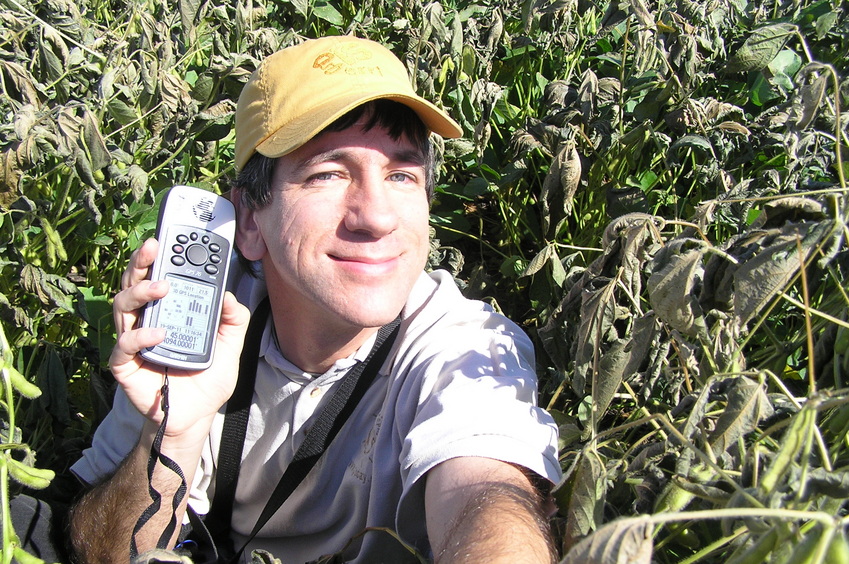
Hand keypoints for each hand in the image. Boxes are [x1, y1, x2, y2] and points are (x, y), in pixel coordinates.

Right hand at [109, 238, 250, 443]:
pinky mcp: (126, 366)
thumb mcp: (230, 345)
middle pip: (132, 284)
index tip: (168, 237)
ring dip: (140, 292)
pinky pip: (125, 345)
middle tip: (155, 247)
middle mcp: (146, 321)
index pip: (156, 277)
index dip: (158, 257)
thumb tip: (228, 295)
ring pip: (122, 307)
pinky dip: (140, 336)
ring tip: (163, 287)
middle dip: (141, 262)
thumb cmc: (207, 378)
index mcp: (167, 312)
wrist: (198, 416)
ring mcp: (133, 342)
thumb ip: (233, 319)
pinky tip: (159, 333)